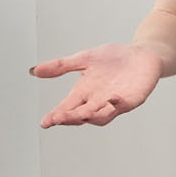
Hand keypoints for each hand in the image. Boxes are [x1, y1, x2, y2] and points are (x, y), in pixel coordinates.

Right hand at [29, 43, 162, 126]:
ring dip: (93, 116)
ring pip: (102, 116)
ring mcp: (115, 103)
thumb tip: (34, 71)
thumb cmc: (114, 58)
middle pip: (81, 115)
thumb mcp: (84, 58)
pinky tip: (112, 100)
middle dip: (70, 117)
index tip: (45, 122)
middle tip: (59, 118)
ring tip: (83, 114)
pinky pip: (124, 106)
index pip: (67, 108)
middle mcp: (98, 101)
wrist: (142, 54)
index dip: (56, 116)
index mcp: (84, 93)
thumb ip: (61, 66)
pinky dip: (117, 104)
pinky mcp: (133, 99)